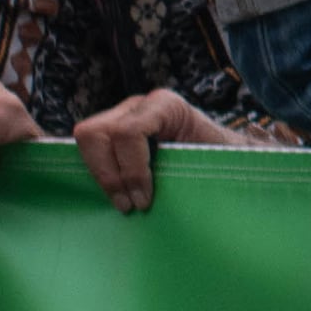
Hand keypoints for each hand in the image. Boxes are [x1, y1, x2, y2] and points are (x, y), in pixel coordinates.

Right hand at [69, 89, 244, 212]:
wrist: (223, 150)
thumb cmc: (221, 155)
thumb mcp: (213, 157)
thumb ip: (189, 167)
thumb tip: (158, 198)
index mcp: (165, 105)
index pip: (128, 131)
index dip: (131, 169)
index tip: (143, 200)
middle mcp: (138, 105)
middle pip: (95, 133)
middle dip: (108, 174)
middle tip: (127, 205)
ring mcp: (121, 114)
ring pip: (86, 138)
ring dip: (100, 174)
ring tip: (122, 203)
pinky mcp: (112, 130)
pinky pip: (89, 147)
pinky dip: (98, 172)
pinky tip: (115, 192)